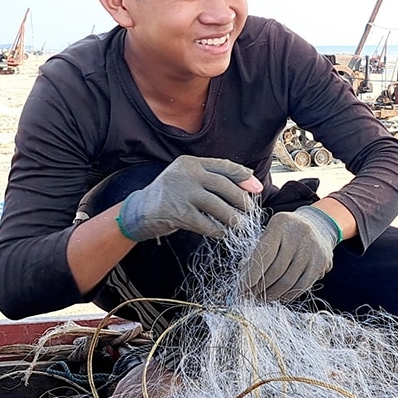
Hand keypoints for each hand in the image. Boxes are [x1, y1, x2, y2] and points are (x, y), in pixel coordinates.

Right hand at [117, 155, 261, 241]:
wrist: (139, 211)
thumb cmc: (170, 195)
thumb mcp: (188, 179)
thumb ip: (213, 178)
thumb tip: (250, 181)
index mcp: (191, 163)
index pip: (224, 166)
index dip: (243, 177)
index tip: (258, 188)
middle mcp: (186, 174)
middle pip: (224, 186)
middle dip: (242, 200)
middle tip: (251, 211)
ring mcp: (181, 194)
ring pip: (218, 206)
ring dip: (233, 219)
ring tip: (241, 226)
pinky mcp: (178, 214)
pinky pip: (206, 224)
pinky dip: (218, 231)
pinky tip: (223, 234)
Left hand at [244, 205, 340, 302]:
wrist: (316, 226)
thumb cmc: (284, 234)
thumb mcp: (269, 234)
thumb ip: (257, 253)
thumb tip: (245, 281)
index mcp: (280, 223)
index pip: (264, 254)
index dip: (251, 275)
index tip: (241, 288)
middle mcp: (300, 233)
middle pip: (276, 270)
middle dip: (260, 287)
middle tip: (250, 296)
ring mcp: (313, 248)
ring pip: (288, 281)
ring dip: (272, 294)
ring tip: (262, 298)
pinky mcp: (322, 262)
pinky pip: (302, 285)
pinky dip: (288, 295)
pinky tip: (279, 297)